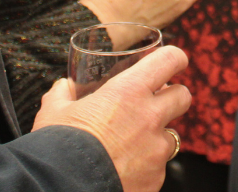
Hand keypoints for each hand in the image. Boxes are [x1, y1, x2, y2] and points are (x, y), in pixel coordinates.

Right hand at [34, 46, 190, 191]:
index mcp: (129, 92)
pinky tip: (125, 169)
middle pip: (183, 96)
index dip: (174, 58)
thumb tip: (62, 87)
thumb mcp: (54, 112)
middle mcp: (150, 118)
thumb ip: (62, 94)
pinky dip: (146, 167)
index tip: (173, 61)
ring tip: (132, 144)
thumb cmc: (59, 146)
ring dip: (158, 136)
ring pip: (172, 137)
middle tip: (156, 101)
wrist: (61, 188)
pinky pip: (158, 168)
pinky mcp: (155, 179)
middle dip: (173, 96)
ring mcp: (156, 151)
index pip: (170, 60)